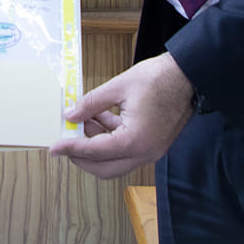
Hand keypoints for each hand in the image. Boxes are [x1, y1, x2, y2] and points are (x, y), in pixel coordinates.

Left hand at [48, 53, 193, 178]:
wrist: (188, 75)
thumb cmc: (159, 78)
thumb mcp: (118, 87)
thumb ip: (91, 104)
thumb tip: (71, 115)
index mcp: (135, 140)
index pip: (95, 152)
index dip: (71, 148)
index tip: (55, 148)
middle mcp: (145, 152)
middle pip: (105, 168)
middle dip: (82, 157)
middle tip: (65, 142)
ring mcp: (151, 151)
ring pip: (115, 160)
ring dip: (96, 145)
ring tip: (82, 120)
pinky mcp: (153, 144)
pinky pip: (126, 149)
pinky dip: (110, 138)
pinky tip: (100, 118)